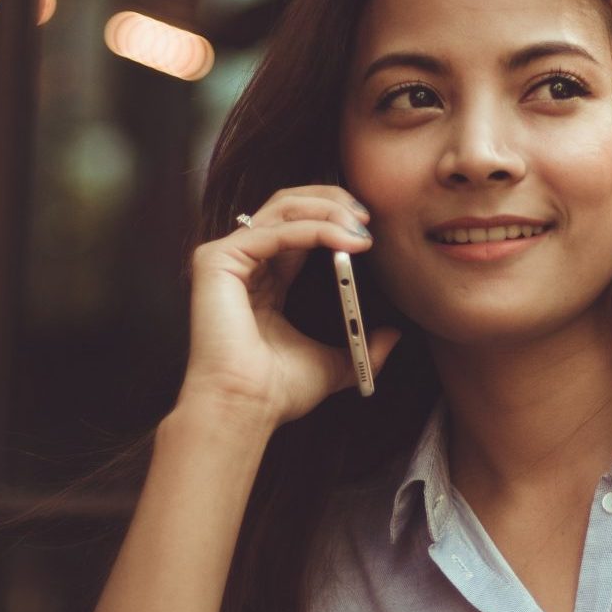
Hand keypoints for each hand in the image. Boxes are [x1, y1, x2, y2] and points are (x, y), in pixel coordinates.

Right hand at [177, 183, 404, 428]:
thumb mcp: (334, 362)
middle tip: (368, 217)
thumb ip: (361, 346)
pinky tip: (343, 241)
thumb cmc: (276, 391)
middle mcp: (244, 262)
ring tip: (361, 229)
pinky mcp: (217, 260)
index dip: (334, 218)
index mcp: (266, 278)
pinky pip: (274, 231)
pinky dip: (313, 230)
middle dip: (333, 203)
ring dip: (328, 212)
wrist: (246, 408)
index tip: (370, 227)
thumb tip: (394, 336)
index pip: (300, 226)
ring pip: (282, 209)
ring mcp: (227, 258)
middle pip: (288, 205)